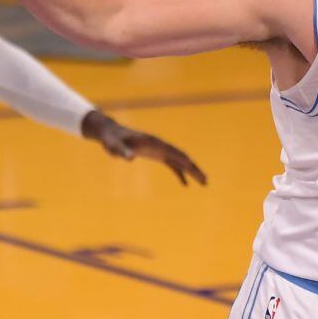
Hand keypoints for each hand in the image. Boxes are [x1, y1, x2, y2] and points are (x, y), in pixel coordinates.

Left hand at [82, 111, 207, 186]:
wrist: (111, 133)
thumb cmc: (112, 139)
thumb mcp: (114, 146)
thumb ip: (122, 151)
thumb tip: (130, 158)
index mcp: (155, 143)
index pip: (174, 153)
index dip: (185, 161)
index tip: (195, 170)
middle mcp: (161, 146)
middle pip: (182, 157)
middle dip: (194, 169)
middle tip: (205, 181)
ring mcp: (160, 150)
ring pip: (180, 161)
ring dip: (191, 171)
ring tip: (203, 182)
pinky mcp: (157, 155)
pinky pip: (172, 165)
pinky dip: (180, 173)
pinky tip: (185, 184)